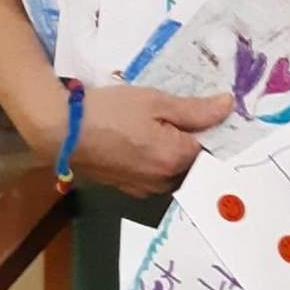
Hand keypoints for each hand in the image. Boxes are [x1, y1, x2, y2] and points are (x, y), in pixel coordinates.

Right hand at [35, 84, 232, 196]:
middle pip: (192, 163)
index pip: (210, 147)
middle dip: (189, 142)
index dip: (209, 128)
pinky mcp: (126, 188)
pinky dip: (151, 160)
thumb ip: (195, 109)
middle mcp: (163, 182)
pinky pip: (151, 176)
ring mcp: (143, 188)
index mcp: (175, 160)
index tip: (201, 112)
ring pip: (171, 171)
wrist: (60, 131)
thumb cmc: (108, 111)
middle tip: (171, 116)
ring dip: (170, 152)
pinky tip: (136, 140)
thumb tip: (228, 107)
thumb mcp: (155, 101)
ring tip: (151, 125)